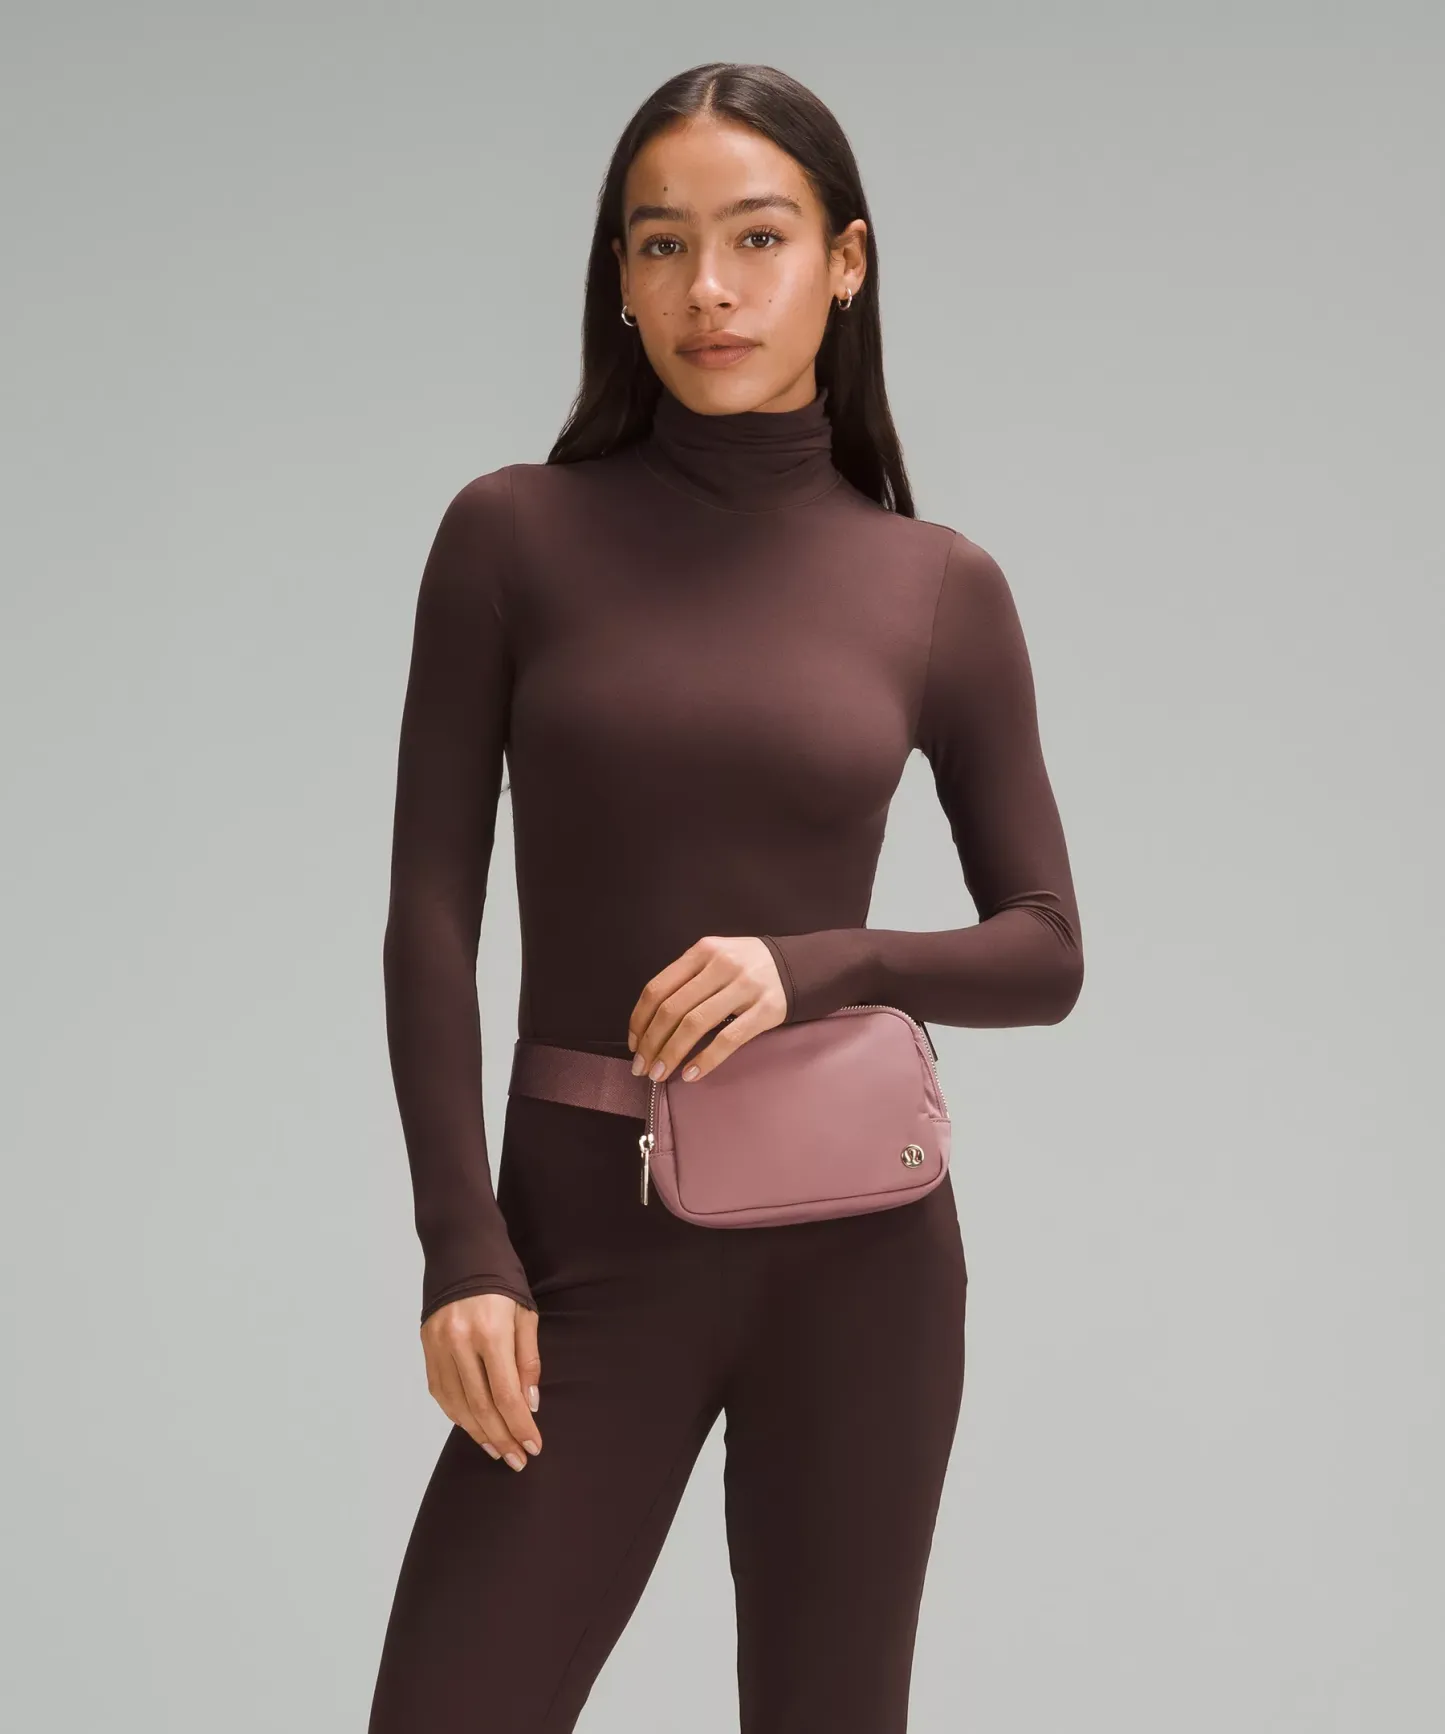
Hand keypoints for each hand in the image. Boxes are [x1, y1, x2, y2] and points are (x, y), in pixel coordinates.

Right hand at [421, 1293, 542, 1469]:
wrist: (461, 1248)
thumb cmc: (502, 1279)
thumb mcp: (525, 1315)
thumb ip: (528, 1361)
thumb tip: (529, 1405)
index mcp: (490, 1332)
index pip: (506, 1394)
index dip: (520, 1426)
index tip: (533, 1447)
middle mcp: (459, 1342)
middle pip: (480, 1406)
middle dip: (502, 1437)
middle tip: (517, 1460)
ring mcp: (438, 1345)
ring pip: (457, 1404)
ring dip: (478, 1432)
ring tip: (497, 1449)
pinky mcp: (426, 1345)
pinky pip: (440, 1390)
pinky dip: (456, 1413)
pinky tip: (472, 1426)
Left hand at [627, 935, 785, 1083]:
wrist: (802, 965)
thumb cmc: (750, 967)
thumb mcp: (717, 958)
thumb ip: (688, 979)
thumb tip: (650, 1023)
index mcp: (703, 951)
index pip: (658, 988)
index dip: (639, 1020)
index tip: (634, 1044)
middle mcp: (721, 965)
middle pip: (672, 1009)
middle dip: (651, 1043)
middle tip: (642, 1068)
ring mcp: (745, 987)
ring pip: (695, 1024)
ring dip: (671, 1054)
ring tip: (659, 1074)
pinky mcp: (766, 1010)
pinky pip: (728, 1039)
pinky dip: (705, 1059)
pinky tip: (691, 1074)